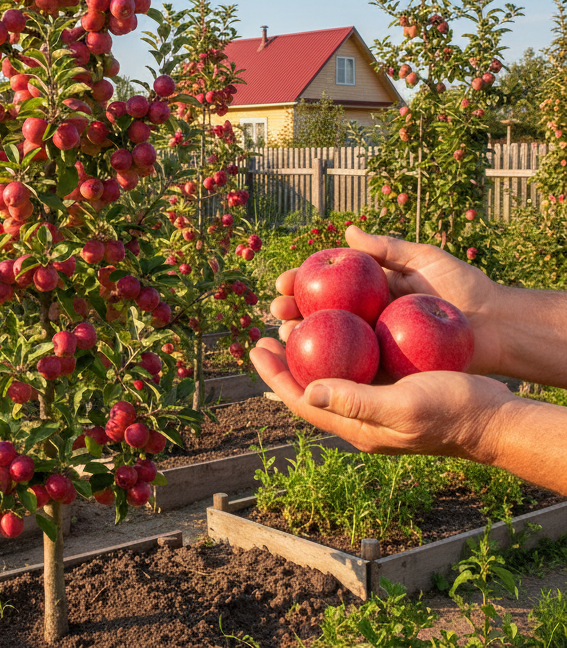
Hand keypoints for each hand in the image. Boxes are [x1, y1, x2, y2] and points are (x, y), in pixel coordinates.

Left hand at [249, 336, 513, 458]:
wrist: (495, 418)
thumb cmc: (452, 413)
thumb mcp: (403, 406)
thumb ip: (355, 401)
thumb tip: (307, 391)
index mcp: (356, 426)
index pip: (302, 400)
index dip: (275, 375)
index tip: (255, 346)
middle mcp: (360, 415)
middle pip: (309, 385)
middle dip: (284, 362)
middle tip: (265, 331)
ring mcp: (376, 400)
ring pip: (330, 373)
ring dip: (308, 351)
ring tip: (290, 323)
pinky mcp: (392, 385)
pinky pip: (355, 364)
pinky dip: (339, 344)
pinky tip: (337, 323)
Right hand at [270, 225, 502, 374]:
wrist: (499, 326)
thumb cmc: (465, 288)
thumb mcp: (425, 260)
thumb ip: (387, 247)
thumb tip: (348, 230)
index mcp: (375, 291)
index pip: (329, 286)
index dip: (302, 284)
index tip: (283, 282)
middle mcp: (370, 317)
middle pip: (322, 314)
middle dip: (293, 312)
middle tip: (277, 310)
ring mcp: (378, 344)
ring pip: (331, 342)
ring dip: (303, 339)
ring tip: (286, 334)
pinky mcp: (391, 368)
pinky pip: (356, 367)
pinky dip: (331, 365)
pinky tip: (311, 365)